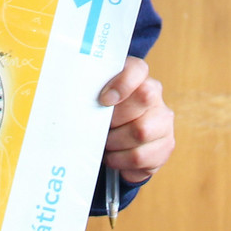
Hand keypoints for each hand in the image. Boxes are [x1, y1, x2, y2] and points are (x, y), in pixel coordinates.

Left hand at [100, 56, 175, 182]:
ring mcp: (164, 122)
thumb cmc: (103, 117)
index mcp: (138, 78)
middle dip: (115, 118)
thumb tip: (66, 96)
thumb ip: (88, 93)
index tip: (104, 100)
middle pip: (143, 99)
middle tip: (101, 128)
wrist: (120, 142)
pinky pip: (141, 157)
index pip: (138, 69)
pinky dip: (121, 161)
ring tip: (106, 145)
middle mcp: (155, 97)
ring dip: (115, 143)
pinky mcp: (165, 147)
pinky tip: (115, 158)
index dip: (122, 83)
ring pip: (141, 131)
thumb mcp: (95, 100)